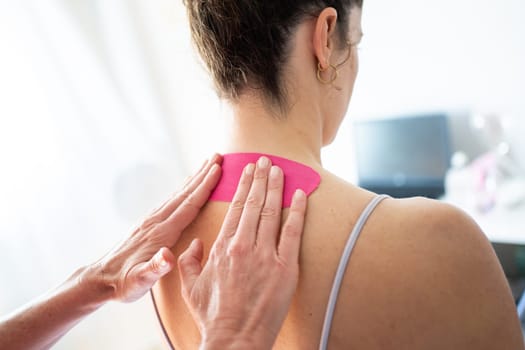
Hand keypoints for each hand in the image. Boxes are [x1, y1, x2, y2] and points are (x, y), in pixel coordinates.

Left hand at [88, 154, 222, 302]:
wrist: (102, 280)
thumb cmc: (124, 283)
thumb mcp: (139, 281)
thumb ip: (154, 268)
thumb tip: (169, 256)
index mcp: (161, 233)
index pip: (188, 205)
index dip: (204, 187)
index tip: (218, 169)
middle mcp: (156, 222)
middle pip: (184, 194)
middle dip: (203, 175)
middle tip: (217, 156)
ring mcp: (151, 221)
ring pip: (178, 195)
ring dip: (194, 180)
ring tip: (206, 166)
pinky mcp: (148, 224)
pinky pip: (170, 202)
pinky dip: (183, 191)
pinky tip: (186, 188)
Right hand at [178, 157, 307, 349]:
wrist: (235, 339)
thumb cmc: (213, 316)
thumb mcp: (190, 287)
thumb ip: (189, 261)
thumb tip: (195, 243)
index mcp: (222, 247)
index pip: (235, 207)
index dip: (243, 185)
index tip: (248, 170)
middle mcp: (244, 245)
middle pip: (254, 203)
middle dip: (260, 178)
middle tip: (265, 160)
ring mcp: (266, 255)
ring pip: (272, 212)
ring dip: (276, 187)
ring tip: (280, 170)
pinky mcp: (286, 268)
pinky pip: (293, 232)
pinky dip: (297, 211)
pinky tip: (300, 194)